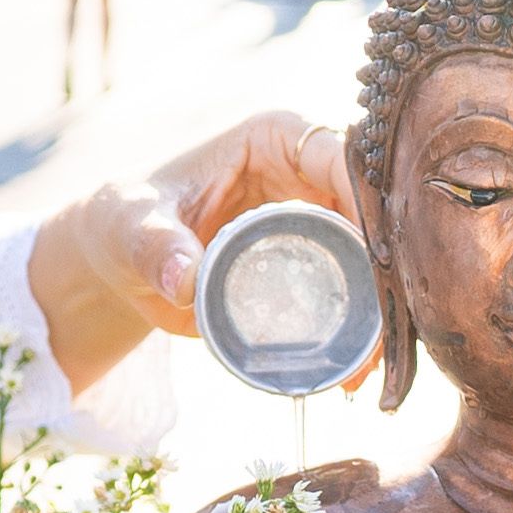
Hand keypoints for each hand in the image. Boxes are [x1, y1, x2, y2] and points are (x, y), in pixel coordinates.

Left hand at [30, 109, 354, 387]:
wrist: (125, 262)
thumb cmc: (127, 220)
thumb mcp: (134, 226)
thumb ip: (155, 246)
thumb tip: (184, 278)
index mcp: (274, 139)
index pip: (340, 158)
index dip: (367, 199)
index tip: (377, 254)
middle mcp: (308, 174)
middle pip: (372, 212)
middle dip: (387, 266)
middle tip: (385, 324)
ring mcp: (318, 221)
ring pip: (373, 257)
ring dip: (382, 308)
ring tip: (370, 364)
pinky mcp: (316, 264)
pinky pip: (353, 292)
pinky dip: (361, 331)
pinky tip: (356, 373)